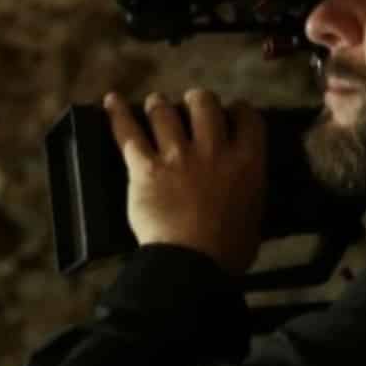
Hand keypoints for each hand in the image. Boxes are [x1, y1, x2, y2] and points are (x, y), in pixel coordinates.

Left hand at [104, 87, 266, 277]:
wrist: (193, 266)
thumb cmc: (228, 252)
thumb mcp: (253, 218)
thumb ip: (248, 193)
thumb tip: (245, 190)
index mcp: (246, 163)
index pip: (247, 117)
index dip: (238, 109)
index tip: (232, 113)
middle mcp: (213, 151)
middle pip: (204, 103)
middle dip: (197, 99)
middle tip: (191, 105)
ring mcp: (177, 158)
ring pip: (165, 112)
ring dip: (159, 104)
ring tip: (156, 104)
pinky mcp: (146, 170)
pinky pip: (128, 134)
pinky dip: (117, 114)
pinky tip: (111, 101)